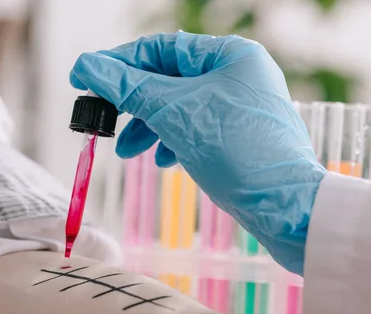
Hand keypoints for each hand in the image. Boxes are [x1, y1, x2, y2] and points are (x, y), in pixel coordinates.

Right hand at [70, 32, 325, 274]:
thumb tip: (85, 66)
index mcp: (229, 55)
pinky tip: (165, 161)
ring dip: (148, 128)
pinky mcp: (239, 136)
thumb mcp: (174, 114)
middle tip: (104, 121)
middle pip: (168, 80)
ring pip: (179, 109)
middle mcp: (237, 75)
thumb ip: (127, 88)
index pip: (160, 49)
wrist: (285, 207)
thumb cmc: (239, 152)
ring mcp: (239, 107)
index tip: (85, 78)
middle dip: (133, 104)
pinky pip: (195, 130)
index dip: (117, 63)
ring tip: (126, 151)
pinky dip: (173, 142)